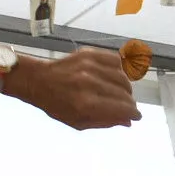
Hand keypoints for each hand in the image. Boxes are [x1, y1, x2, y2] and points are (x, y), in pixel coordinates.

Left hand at [8, 47, 137, 130]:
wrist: (37, 80)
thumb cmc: (56, 105)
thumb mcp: (78, 122)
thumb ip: (105, 122)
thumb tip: (128, 121)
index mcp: (86, 103)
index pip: (122, 108)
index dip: (133, 114)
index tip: (136, 116)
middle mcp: (90, 83)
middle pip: (125, 93)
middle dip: (130, 102)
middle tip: (128, 107)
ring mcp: (90, 66)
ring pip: (123, 77)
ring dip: (126, 88)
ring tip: (121, 93)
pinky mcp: (89, 53)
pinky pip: (115, 60)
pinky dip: (119, 70)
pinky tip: (114, 77)